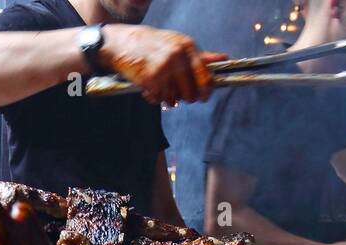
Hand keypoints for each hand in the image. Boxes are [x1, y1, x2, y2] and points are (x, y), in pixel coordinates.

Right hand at [100, 25, 225, 105]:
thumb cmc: (152, 44)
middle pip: (191, 94)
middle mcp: (177, 57)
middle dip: (185, 97)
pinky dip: (154, 98)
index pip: (206, 78)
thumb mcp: (177, 44)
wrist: (120, 42)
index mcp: (187, 47)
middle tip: (175, 91)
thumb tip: (224, 59)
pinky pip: (159, 100)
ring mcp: (163, 69)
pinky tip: (148, 86)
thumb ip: (200, 56)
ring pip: (175, 100)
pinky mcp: (150, 80)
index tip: (203, 97)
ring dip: (167, 98)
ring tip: (159, 85)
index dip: (206, 92)